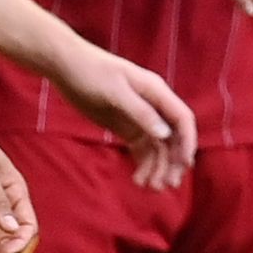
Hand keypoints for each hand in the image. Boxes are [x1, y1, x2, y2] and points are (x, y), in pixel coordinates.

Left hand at [50, 45, 196, 190]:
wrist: (65, 65)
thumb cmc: (91, 71)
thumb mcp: (115, 91)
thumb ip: (140, 112)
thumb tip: (164, 134)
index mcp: (156, 92)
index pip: (182, 119)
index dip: (187, 142)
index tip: (183, 166)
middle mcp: (153, 106)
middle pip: (172, 138)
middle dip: (172, 162)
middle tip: (164, 185)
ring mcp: (139, 117)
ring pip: (157, 147)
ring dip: (157, 167)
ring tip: (149, 187)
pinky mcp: (125, 126)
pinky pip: (141, 148)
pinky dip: (143, 164)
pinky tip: (137, 180)